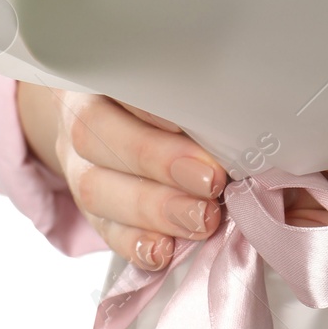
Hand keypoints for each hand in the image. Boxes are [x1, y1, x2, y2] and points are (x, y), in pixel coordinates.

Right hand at [17, 83, 225, 270]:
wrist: (120, 129)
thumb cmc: (167, 106)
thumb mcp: (178, 91)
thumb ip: (202, 106)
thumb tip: (248, 134)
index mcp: (105, 77)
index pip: (117, 82)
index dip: (154, 106)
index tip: (198, 124)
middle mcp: (82, 117)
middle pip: (97, 134)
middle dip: (159, 161)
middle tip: (211, 181)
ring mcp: (79, 166)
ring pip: (95, 186)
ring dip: (153, 208)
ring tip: (202, 220)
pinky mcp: (90, 211)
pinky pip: (102, 230)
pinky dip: (135, 244)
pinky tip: (165, 251)